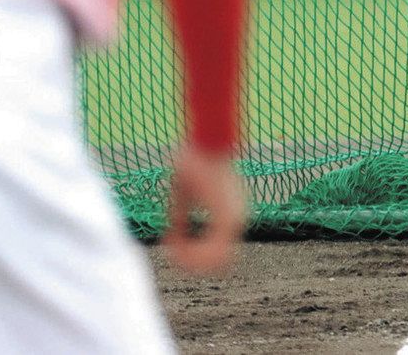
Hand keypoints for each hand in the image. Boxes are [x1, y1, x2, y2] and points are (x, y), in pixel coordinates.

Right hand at [164, 146, 246, 273]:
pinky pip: (214, 252)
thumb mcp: (182, 194)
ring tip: (174, 252)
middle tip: (172, 255)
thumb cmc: (194, 160)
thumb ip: (181, 217)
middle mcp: (236, 219)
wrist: (205, 142)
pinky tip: (176, 246)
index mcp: (228, 215)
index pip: (215, 251)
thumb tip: (171, 238)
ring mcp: (235, 218)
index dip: (192, 256)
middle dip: (192, 264)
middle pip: (218, 262)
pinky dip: (193, 254)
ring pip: (218, 262)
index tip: (173, 248)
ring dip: (192, 262)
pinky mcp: (229, 216)